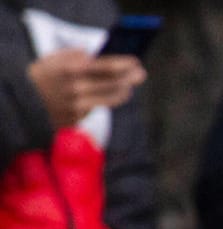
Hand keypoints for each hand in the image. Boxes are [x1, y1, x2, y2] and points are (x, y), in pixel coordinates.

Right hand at [27, 49, 145, 129]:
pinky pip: (95, 109)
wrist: (21, 103)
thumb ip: (73, 56)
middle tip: (141, 74)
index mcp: (71, 70)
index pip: (106, 67)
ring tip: (128, 88)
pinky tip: (103, 98)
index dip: (124, 65)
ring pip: (109, 99)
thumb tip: (91, 53)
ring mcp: (78, 106)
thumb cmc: (40, 77)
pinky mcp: (77, 119)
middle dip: (130, 78)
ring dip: (122, 92)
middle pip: (113, 84)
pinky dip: (101, 102)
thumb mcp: (52, 60)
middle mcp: (77, 89)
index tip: (136, 62)